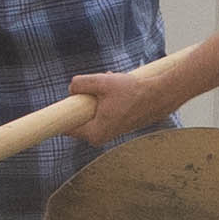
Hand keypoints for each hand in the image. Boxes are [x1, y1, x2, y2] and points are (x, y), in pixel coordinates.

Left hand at [69, 62, 185, 147]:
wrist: (160, 95)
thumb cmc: (133, 92)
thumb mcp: (102, 82)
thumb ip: (81, 84)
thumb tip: (71, 88)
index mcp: (94, 133)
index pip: (67, 127)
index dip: (63, 114)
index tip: (57, 107)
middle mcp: (102, 137)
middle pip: (81, 116)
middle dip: (85, 100)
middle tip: (96, 88)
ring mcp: (111, 132)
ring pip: (94, 111)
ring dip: (98, 97)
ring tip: (111, 85)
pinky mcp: (119, 124)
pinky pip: (105, 111)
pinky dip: (108, 100)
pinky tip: (118, 89)